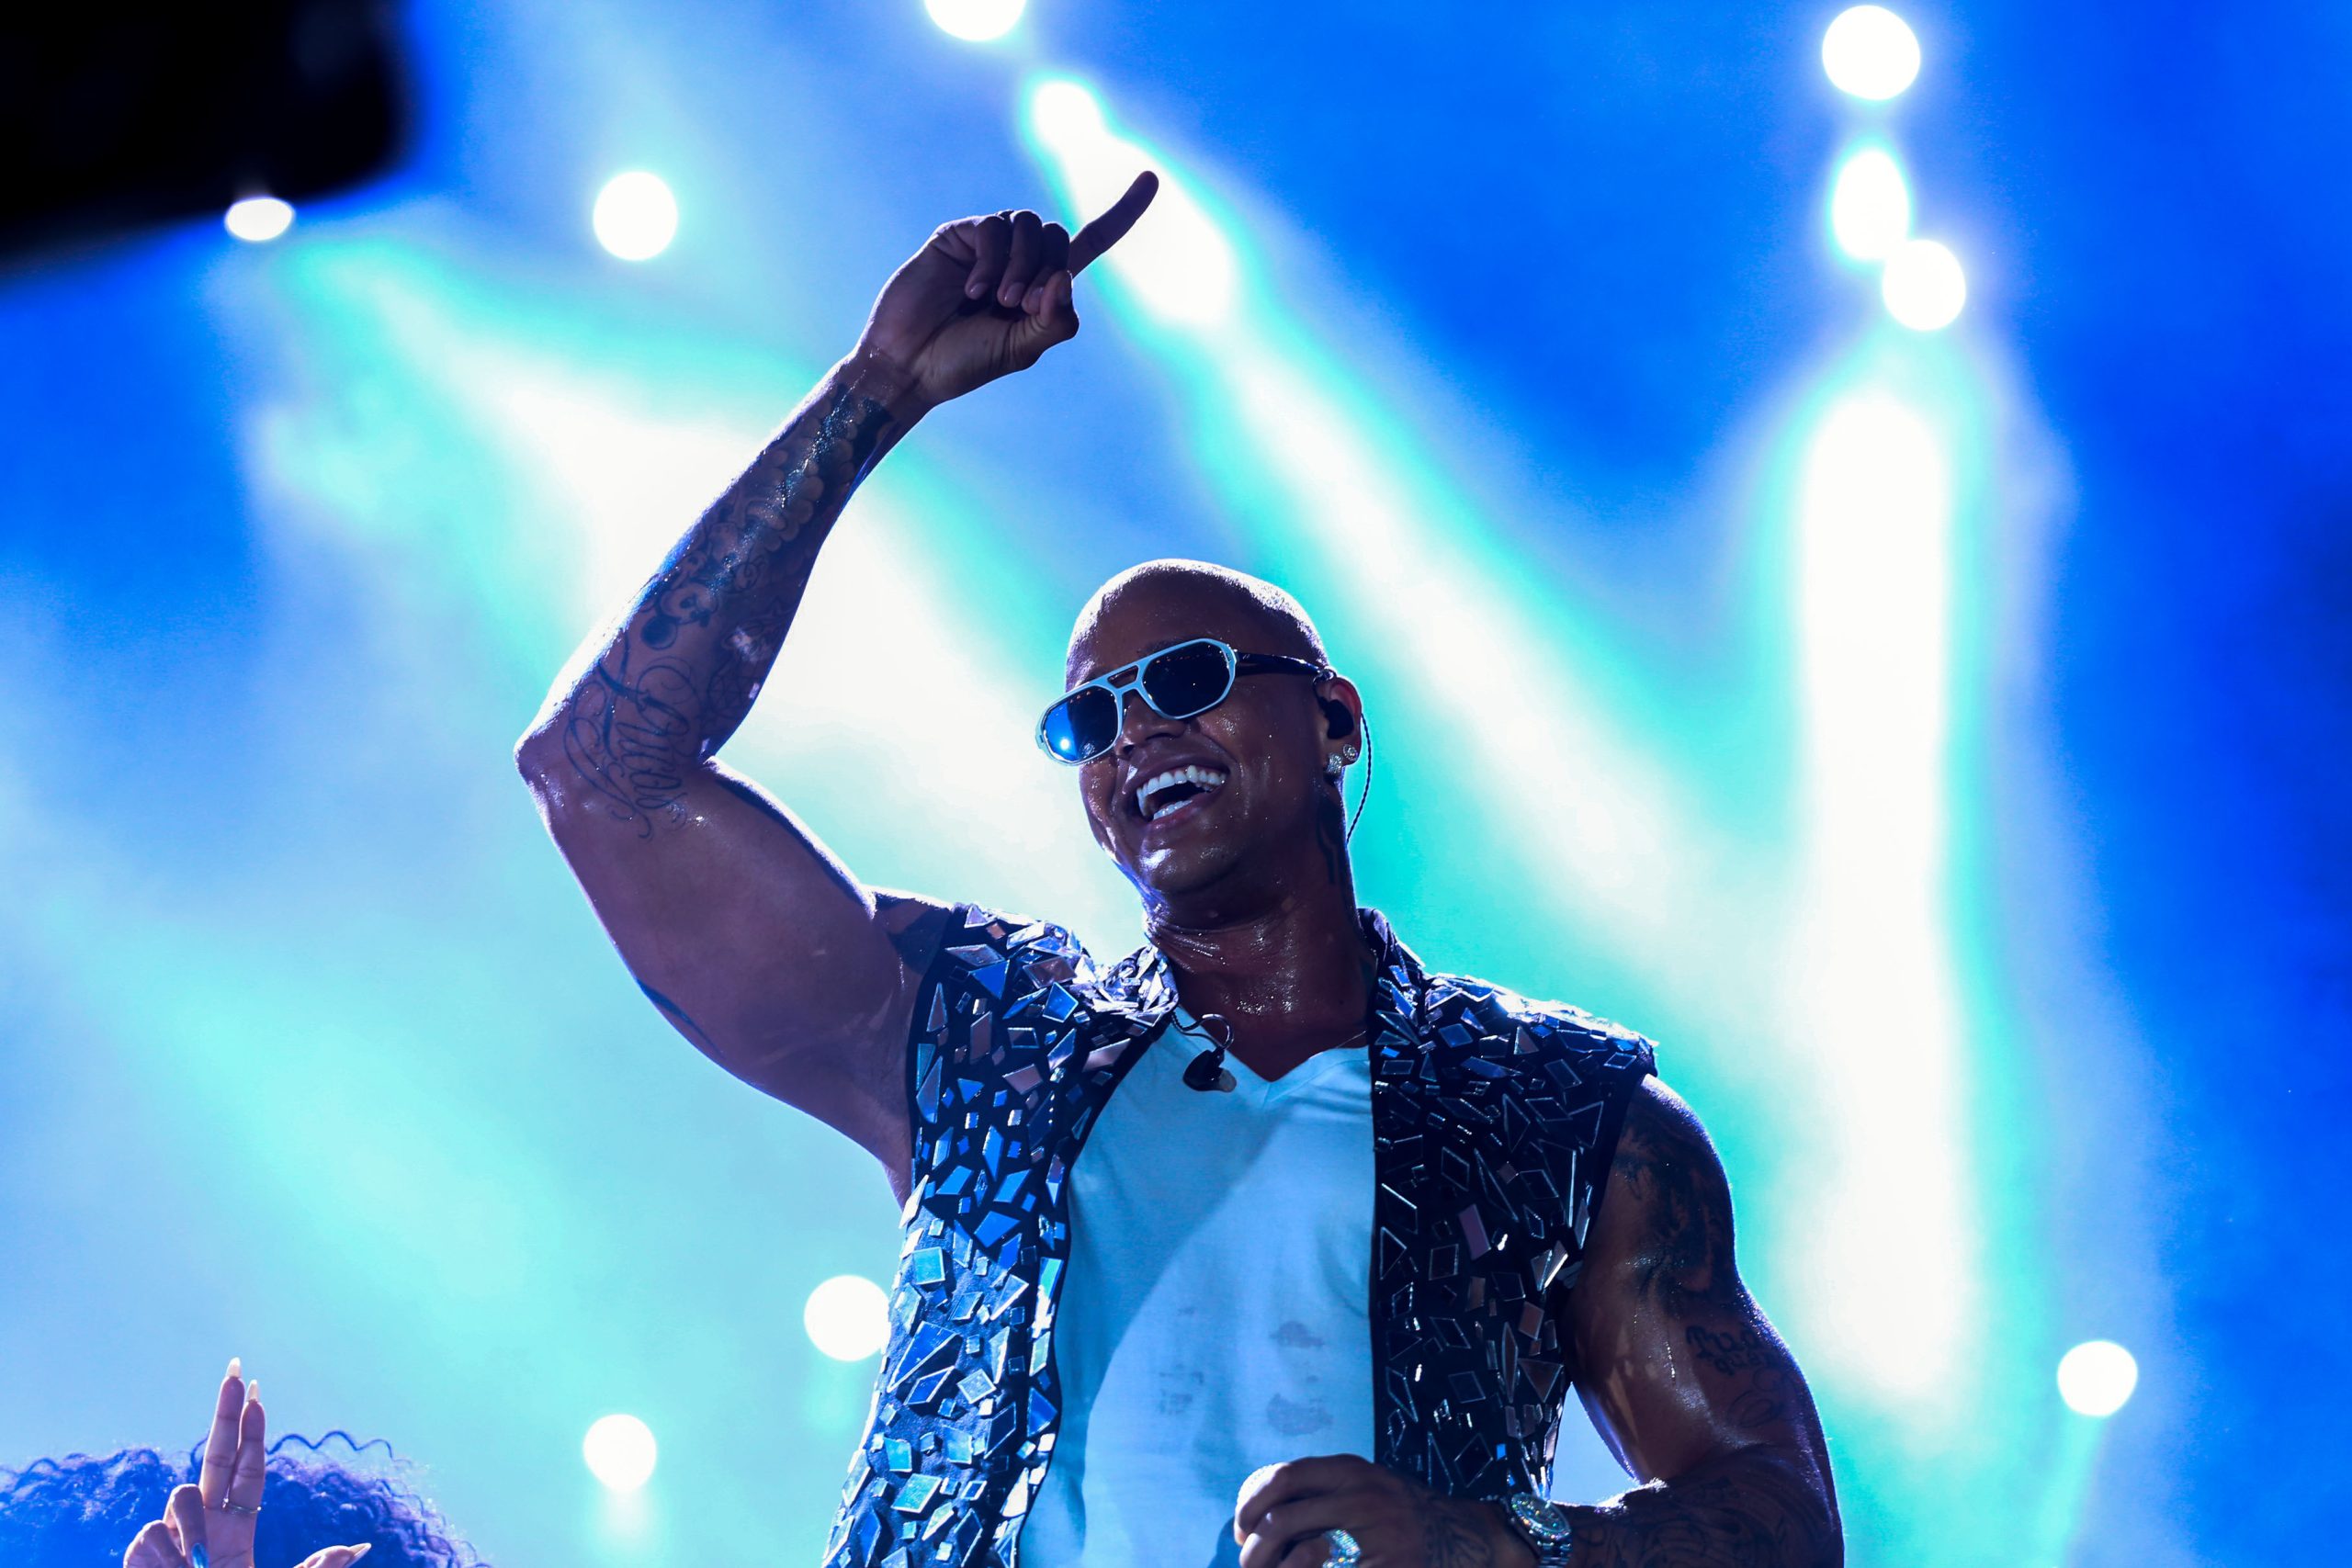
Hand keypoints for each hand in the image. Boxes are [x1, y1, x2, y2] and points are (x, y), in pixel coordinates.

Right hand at [122, 1359, 372, 1567]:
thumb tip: (361, 1548)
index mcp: (239, 1530)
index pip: (247, 1471)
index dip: (252, 1434)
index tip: (258, 1393)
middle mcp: (203, 1527)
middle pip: (214, 1455)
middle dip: (223, 1411)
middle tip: (236, 1368)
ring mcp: (170, 1538)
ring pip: (182, 1496)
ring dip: (193, 1528)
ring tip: (197, 1566)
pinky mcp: (139, 1554)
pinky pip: (152, 1534)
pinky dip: (163, 1557)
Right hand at [854, 171, 1158, 409]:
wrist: (911, 363)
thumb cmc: (965, 361)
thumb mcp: (1022, 349)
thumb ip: (1055, 321)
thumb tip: (1065, 277)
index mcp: (1046, 285)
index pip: (1093, 240)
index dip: (1122, 213)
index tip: (1152, 180)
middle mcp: (1021, 258)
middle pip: (1061, 236)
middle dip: (1048, 272)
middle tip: (1021, 307)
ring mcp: (990, 244)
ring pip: (1031, 227)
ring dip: (1021, 267)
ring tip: (997, 301)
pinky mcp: (960, 235)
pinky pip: (993, 227)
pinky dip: (990, 262)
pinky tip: (971, 291)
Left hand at [1234, 1456, 1535, 1567]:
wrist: (1463, 1534)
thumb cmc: (1402, 1511)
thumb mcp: (1364, 1482)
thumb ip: (1322, 1487)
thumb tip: (1259, 1505)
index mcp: (1350, 1469)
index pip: (1283, 1476)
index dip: (1251, 1503)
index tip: (1241, 1525)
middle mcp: (1362, 1495)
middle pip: (1282, 1519)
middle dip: (1253, 1547)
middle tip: (1247, 1561)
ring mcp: (1377, 1534)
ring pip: (1300, 1553)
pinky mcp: (1389, 1565)